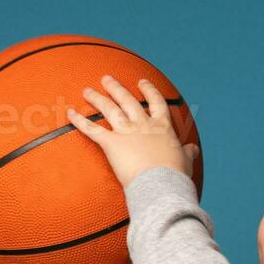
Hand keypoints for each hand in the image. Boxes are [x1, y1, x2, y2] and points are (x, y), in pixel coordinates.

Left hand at [67, 74, 198, 188]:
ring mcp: (126, 132)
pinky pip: (92, 130)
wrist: (162, 184)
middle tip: (106, 79)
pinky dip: (79, 121)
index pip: (155, 102)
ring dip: (96, 98)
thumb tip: (193, 149)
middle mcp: (143, 124)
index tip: (142, 82)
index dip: (148, 90)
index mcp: (162, 127)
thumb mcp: (185, 161)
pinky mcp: (111, 144)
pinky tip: (69, 113)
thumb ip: (188, 152)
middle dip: (115, 88)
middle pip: (127, 100)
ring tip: (87, 90)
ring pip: (109, 109)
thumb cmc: (175, 176)